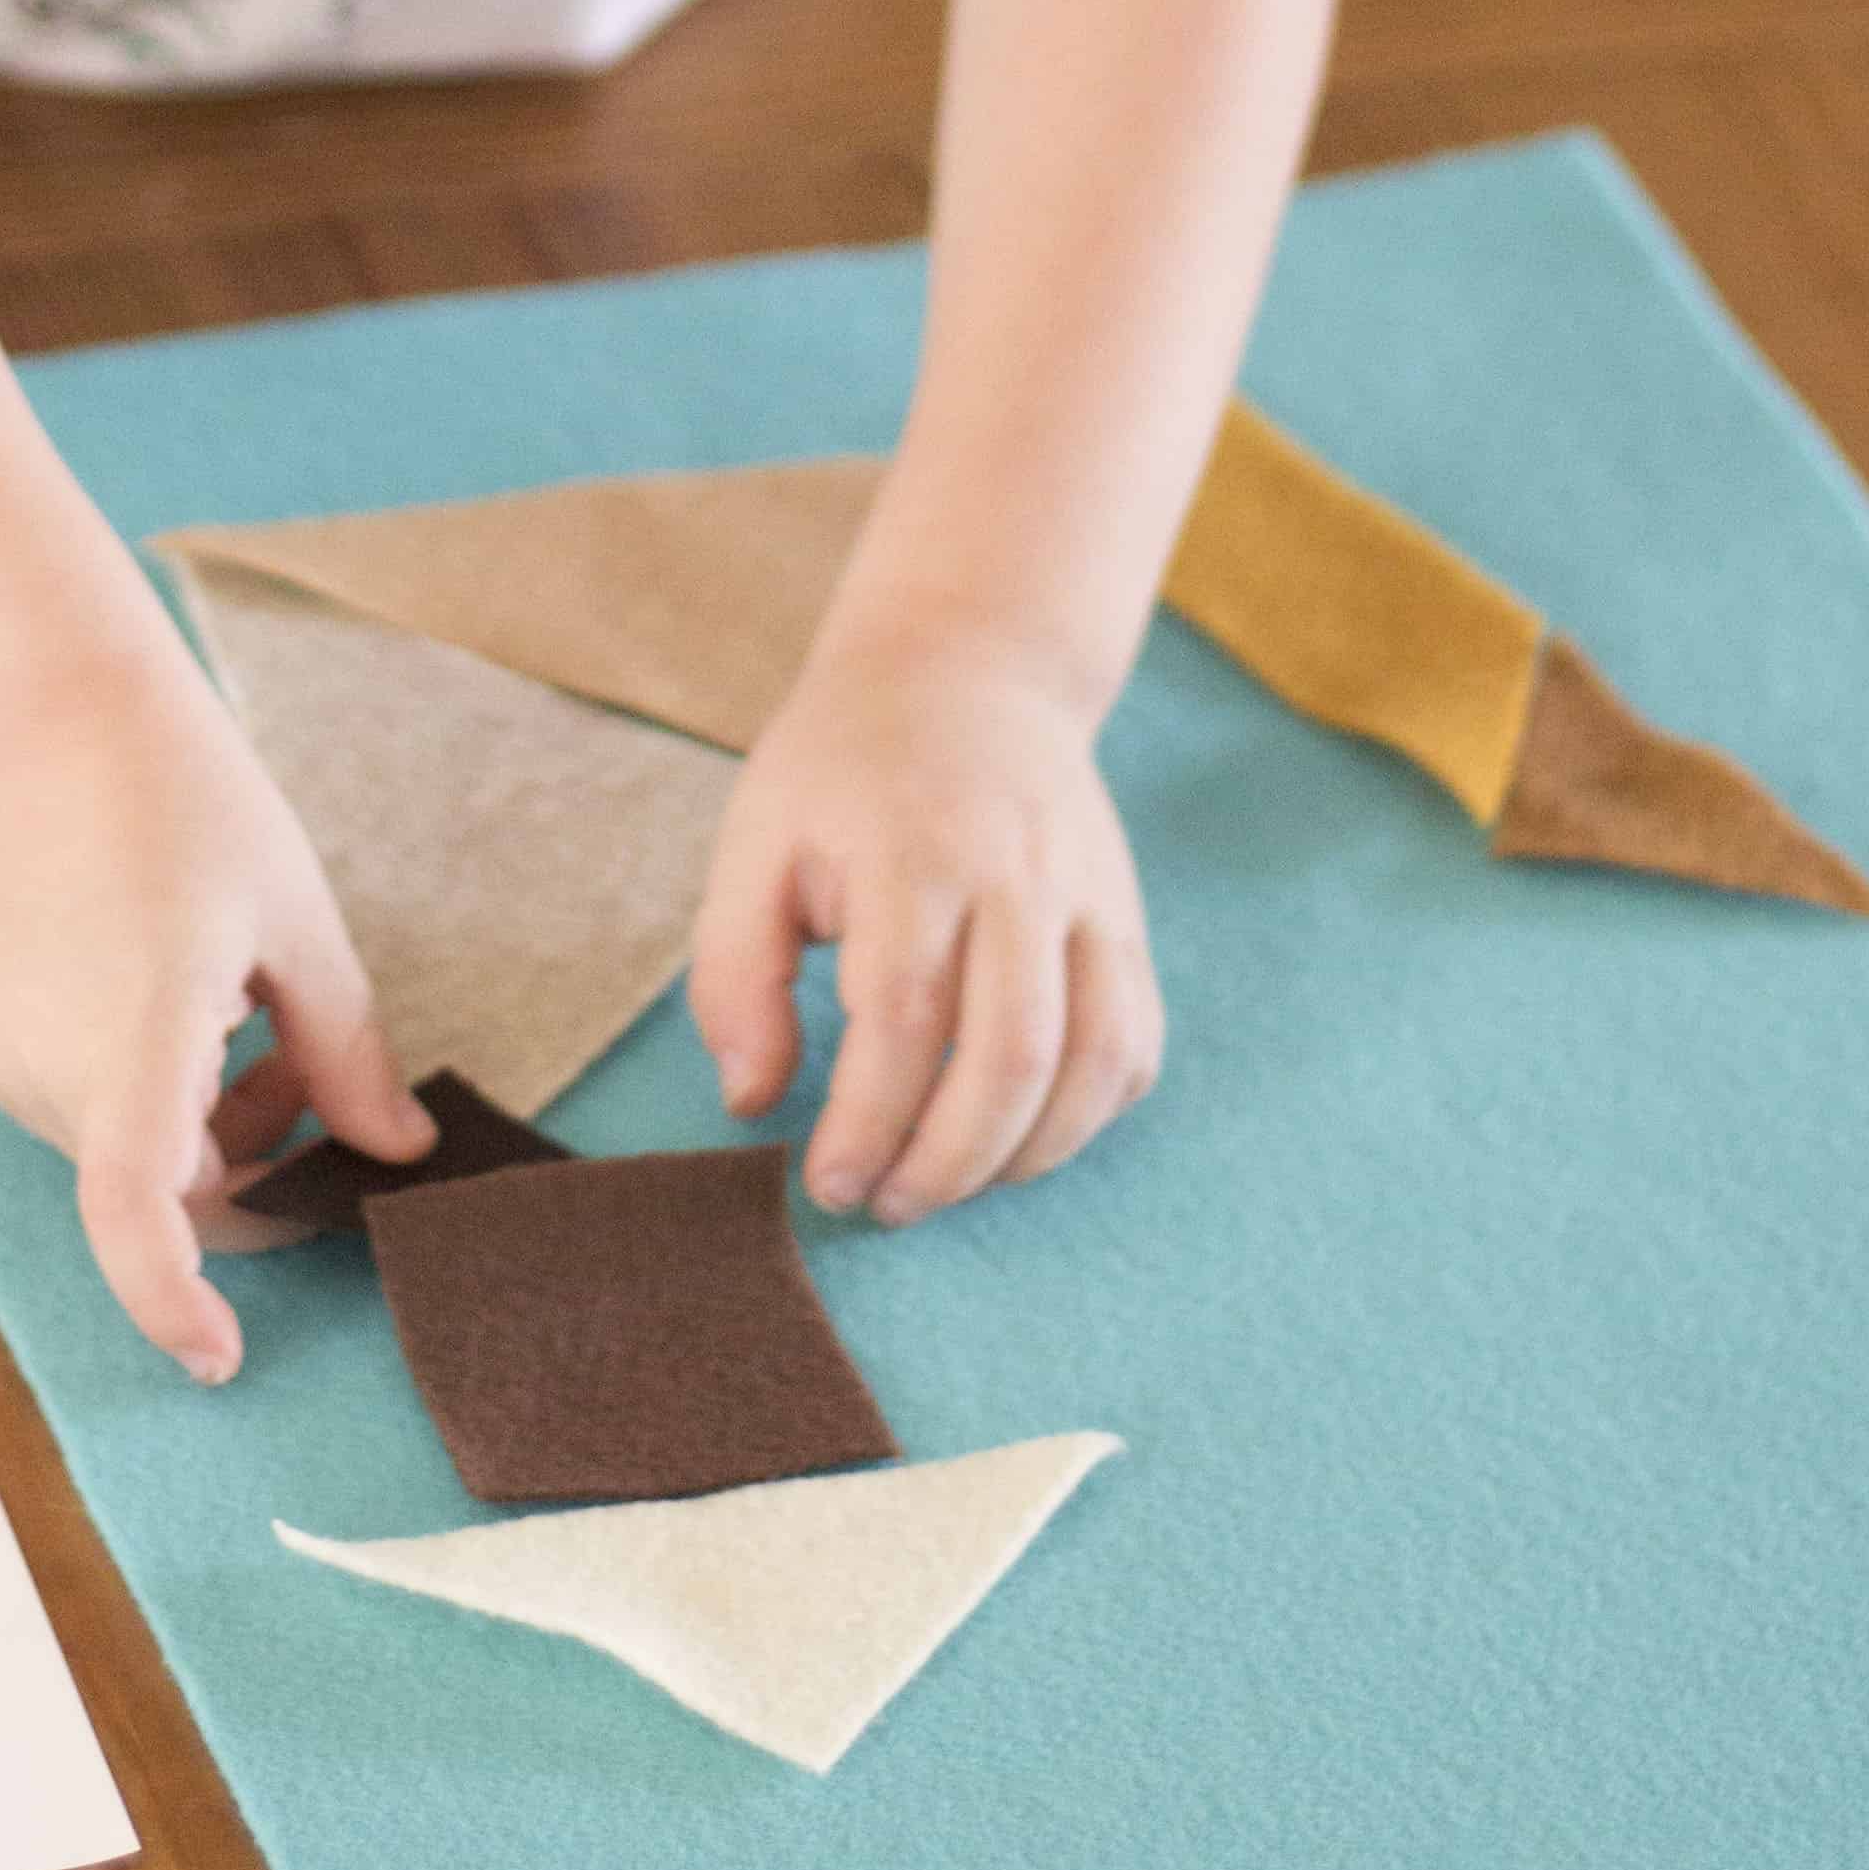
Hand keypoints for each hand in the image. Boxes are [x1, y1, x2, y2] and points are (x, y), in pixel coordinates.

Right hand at [0, 635, 431, 1377]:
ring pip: (116, 1149)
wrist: (41, 708)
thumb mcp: (295, 920)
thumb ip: (348, 1054)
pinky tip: (163, 984)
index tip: (221, 1354)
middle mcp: (48, 1060)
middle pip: (159, 1188)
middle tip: (304, 1077)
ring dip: (191, 1123)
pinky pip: (71, 1099)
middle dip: (246, 1169)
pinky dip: (130, 1087)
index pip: (134, 1211)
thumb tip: (396, 1153)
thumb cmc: (184, 798)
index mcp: (136, 1031)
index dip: (174, 1302)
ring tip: (238, 1009)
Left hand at [687, 606, 1162, 1222]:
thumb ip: (736, 973)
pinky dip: (1087, 1115)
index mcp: (916, 851)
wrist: (967, 664)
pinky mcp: (1127, 918)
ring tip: (946, 1185)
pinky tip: (1018, 1137)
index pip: (906, 1019)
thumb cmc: (842, 766)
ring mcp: (1090, 896)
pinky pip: (1132, 1044)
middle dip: (946, 1165)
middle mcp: (1020, 873)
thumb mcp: (754, 840)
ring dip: (1022, 1158)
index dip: (868, 1123)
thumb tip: (755, 1101)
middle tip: (883, 1205)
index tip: (826, 1183)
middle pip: (1010, 1058)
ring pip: (1091, 1063)